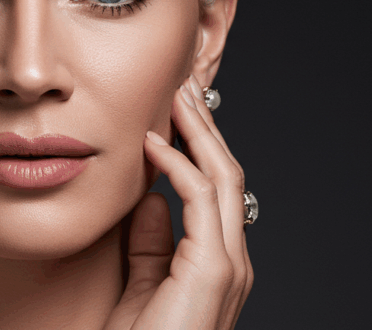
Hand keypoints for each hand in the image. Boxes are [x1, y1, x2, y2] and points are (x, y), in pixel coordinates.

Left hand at [104, 75, 252, 329]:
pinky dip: (179, 166)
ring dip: (200, 133)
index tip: (175, 110)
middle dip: (206, 128)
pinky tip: (154, 145)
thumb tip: (152, 200)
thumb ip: (151, 244)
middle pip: (227, 175)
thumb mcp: (141, 284)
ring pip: (224, 180)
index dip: (199, 146)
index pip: (215, 189)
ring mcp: (227, 265)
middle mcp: (231, 259)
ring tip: (177, 97)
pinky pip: (201, 202)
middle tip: (184, 87)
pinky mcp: (213, 271)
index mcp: (216, 261)